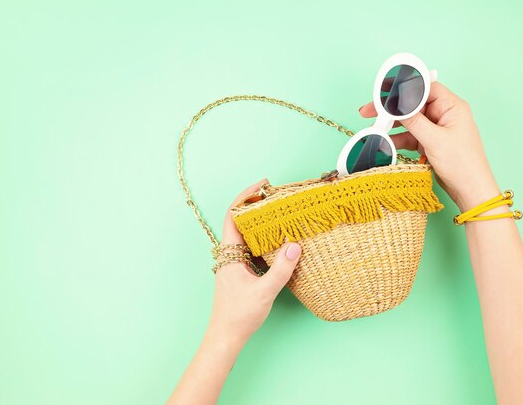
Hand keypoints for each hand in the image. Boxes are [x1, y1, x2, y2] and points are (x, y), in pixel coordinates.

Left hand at [208, 179, 301, 346]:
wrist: (226, 336)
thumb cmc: (239, 316)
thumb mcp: (264, 292)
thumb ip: (280, 269)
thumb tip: (295, 245)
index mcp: (229, 254)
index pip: (232, 215)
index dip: (245, 197)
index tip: (263, 186)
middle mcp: (230, 254)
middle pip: (240, 220)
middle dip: (256, 205)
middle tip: (277, 195)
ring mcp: (235, 263)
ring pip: (247, 234)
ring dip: (261, 222)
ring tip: (281, 212)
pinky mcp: (242, 272)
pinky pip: (253, 248)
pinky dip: (265, 239)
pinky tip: (280, 240)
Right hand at [360, 82, 499, 210]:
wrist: (470, 189)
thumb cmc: (462, 163)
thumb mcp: (435, 140)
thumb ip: (414, 122)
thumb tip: (396, 105)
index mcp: (451, 106)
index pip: (424, 88)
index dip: (403, 88)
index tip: (383, 91)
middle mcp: (444, 114)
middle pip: (413, 104)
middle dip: (391, 108)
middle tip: (369, 110)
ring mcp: (436, 128)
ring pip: (409, 120)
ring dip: (392, 124)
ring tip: (373, 127)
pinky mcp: (430, 142)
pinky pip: (410, 135)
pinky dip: (398, 138)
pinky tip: (385, 141)